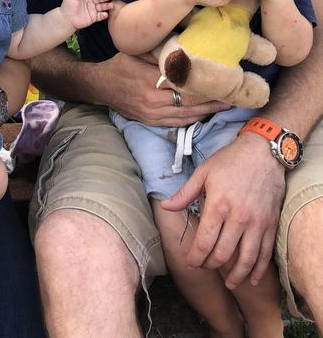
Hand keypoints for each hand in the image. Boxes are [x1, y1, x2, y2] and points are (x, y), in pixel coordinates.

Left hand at [60, 0, 112, 29]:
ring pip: (102, 6)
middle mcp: (90, 2)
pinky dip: (104, 15)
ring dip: (107, 5)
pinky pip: (101, 16)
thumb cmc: (68, 7)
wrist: (66, 19)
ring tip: (110, 5)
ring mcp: (92, 9)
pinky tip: (105, 14)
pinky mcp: (93, 17)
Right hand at [101, 53, 227, 125]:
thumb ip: (161, 52)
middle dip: (212, 101)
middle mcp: (153, 101)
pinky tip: (205, 115)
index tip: (223, 81)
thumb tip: (185, 45)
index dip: (206, 85)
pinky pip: (177, 123)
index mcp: (151, 81)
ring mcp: (152, 114)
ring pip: (186, 116)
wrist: (101, 86)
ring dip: (207, 112)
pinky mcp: (151, 122)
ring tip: (224, 107)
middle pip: (190, 103)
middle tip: (232, 96)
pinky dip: (192, 119)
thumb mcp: (138, 52)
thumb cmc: (120, 65)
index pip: (186, 85)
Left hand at [161, 132, 285, 286]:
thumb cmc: (231, 160)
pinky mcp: (270, 224)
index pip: (204, 241)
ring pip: (246, 259)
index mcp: (218, 204)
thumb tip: (165, 206)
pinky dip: (258, 269)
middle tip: (204, 268)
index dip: (196, 257)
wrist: (263, 152)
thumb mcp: (204, 172)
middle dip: (211, 265)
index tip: (190, 263)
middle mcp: (238, 218)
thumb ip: (185, 193)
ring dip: (236, 275)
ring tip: (229, 283)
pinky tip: (251, 278)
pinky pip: (265, 253)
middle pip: (223, 254)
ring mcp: (257, 223)